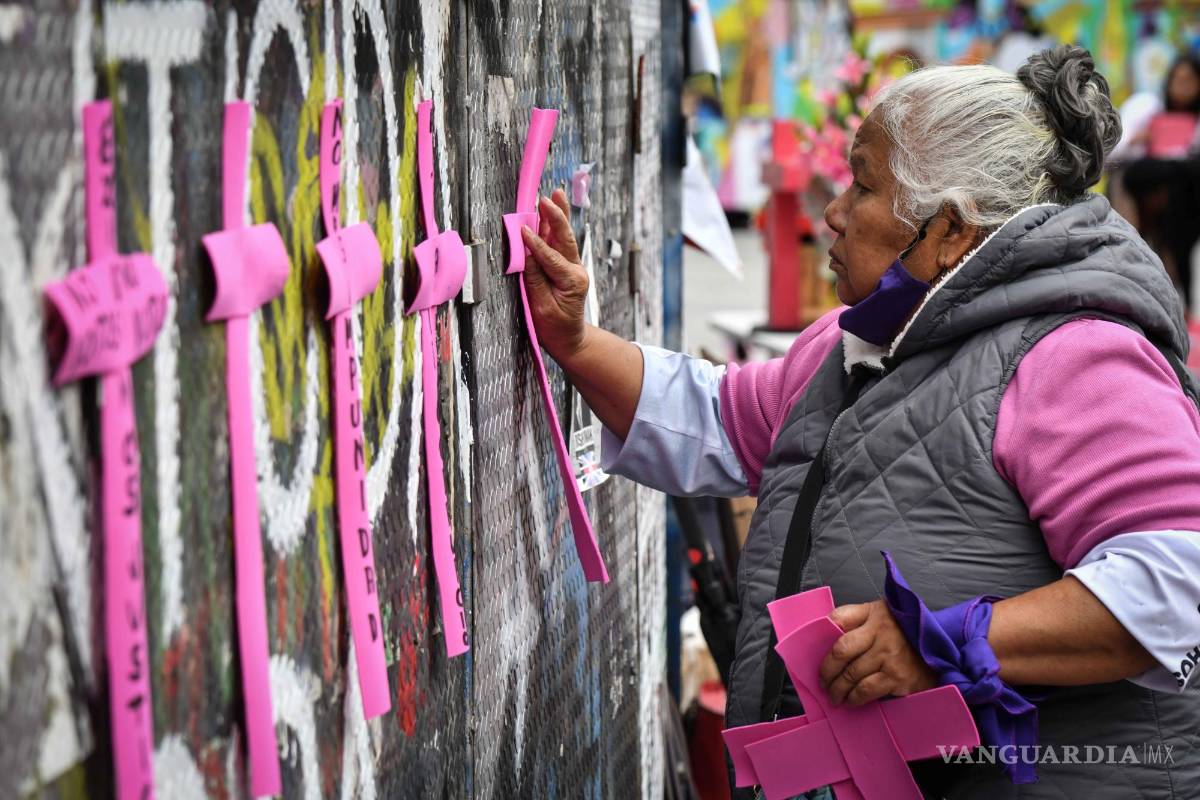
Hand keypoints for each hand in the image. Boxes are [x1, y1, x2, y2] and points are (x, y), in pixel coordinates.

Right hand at [520, 189, 589, 360]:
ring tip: (555, 193)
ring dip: (558, 214)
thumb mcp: (541, 308)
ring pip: (564, 236)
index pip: (551, 258)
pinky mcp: (566, 265)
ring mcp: (573, 266)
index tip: (522, 230)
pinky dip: (555, 224)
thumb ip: (534, 280)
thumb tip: (526, 255)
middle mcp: (576, 270)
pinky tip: (553, 207)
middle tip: (545, 199)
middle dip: (555, 217)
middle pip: (564, 239)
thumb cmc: (553, 328)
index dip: (535, 244)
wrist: (568, 338)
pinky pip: (560, 241)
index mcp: (572, 282)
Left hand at [819, 600, 937, 706]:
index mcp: (875, 614)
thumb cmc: (905, 632)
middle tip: (822, 682)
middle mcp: (881, 633)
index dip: (824, 635)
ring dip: (837, 689)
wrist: (943, 649)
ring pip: (851, 675)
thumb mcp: (882, 613)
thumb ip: (855, 617)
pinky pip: (867, 690)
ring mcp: (890, 657)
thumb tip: (826, 629)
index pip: (840, 620)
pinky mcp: (898, 678)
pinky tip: (851, 701)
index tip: (816, 654)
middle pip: (841, 652)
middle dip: (826, 670)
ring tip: (834, 696)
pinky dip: (854, 698)